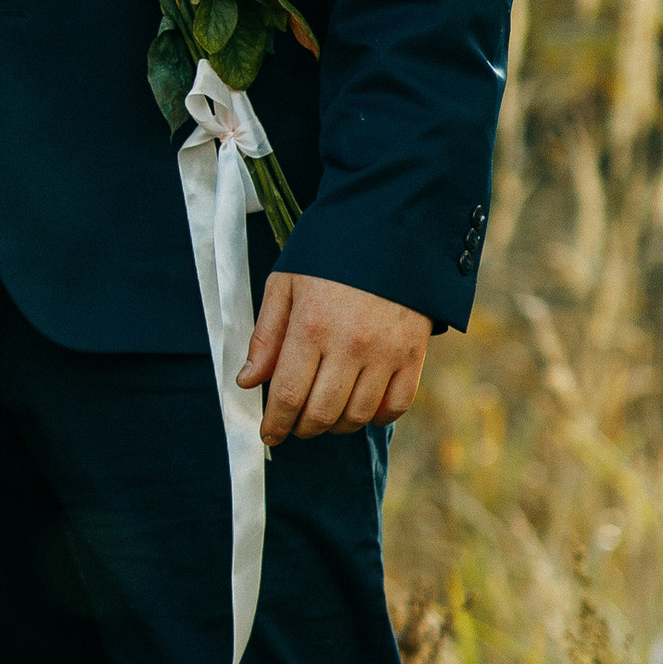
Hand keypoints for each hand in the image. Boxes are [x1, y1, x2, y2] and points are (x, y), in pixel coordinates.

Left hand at [238, 274, 429, 442]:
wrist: (391, 228)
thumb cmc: (329, 255)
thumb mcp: (285, 285)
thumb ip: (266, 336)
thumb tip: (248, 381)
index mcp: (311, 326)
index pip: (288, 395)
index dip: (275, 424)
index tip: (269, 435)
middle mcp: (350, 345)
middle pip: (321, 413)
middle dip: (301, 428)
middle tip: (293, 426)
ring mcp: (386, 352)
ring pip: (357, 416)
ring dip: (335, 425)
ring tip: (323, 415)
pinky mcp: (414, 354)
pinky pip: (395, 406)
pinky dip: (375, 417)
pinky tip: (360, 408)